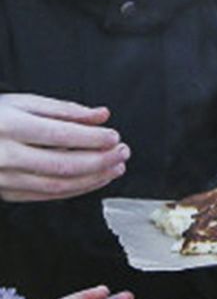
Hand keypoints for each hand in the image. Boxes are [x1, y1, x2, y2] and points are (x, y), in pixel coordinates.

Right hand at [0, 94, 127, 202]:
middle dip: (99, 162)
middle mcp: (5, 155)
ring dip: (92, 179)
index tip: (115, 137)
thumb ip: (64, 110)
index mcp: (11, 126)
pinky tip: (94, 180)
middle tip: (123, 153)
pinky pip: (45, 196)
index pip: (60, 136)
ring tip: (116, 168)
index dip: (92, 139)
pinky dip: (74, 189)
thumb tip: (101, 115)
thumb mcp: (23, 102)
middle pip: (62, 165)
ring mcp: (3, 178)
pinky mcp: (5, 192)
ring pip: (56, 185)